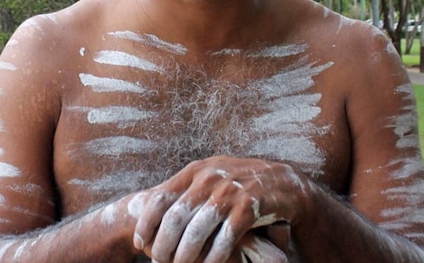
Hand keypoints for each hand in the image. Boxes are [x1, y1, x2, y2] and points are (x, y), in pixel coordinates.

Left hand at [131, 157, 307, 262]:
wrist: (284, 181)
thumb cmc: (239, 182)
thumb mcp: (210, 176)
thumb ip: (186, 188)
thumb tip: (153, 205)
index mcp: (195, 170)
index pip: (161, 197)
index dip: (147, 222)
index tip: (139, 242)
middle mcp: (209, 178)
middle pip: (176, 217)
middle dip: (164, 244)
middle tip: (158, 262)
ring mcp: (229, 192)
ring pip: (198, 230)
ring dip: (185, 254)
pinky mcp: (249, 208)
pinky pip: (225, 238)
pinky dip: (214, 256)